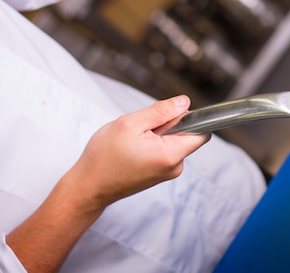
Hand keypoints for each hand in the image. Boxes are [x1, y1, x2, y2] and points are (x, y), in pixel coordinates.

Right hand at [67, 95, 209, 207]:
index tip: (169, 114)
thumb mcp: (130, 124)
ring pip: (174, 141)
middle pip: (187, 135)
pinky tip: (134, 148)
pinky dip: (153, 144)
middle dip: (168, 124)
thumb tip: (184, 102)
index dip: (189, 117)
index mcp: (170, 155)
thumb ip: (161, 111)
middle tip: (142, 128)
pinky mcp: (160, 174)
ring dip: (158, 134)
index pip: (202, 132)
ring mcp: (168, 172)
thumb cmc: (103, 158)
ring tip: (134, 140)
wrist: (87, 187)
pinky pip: (165, 151)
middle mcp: (174, 167)